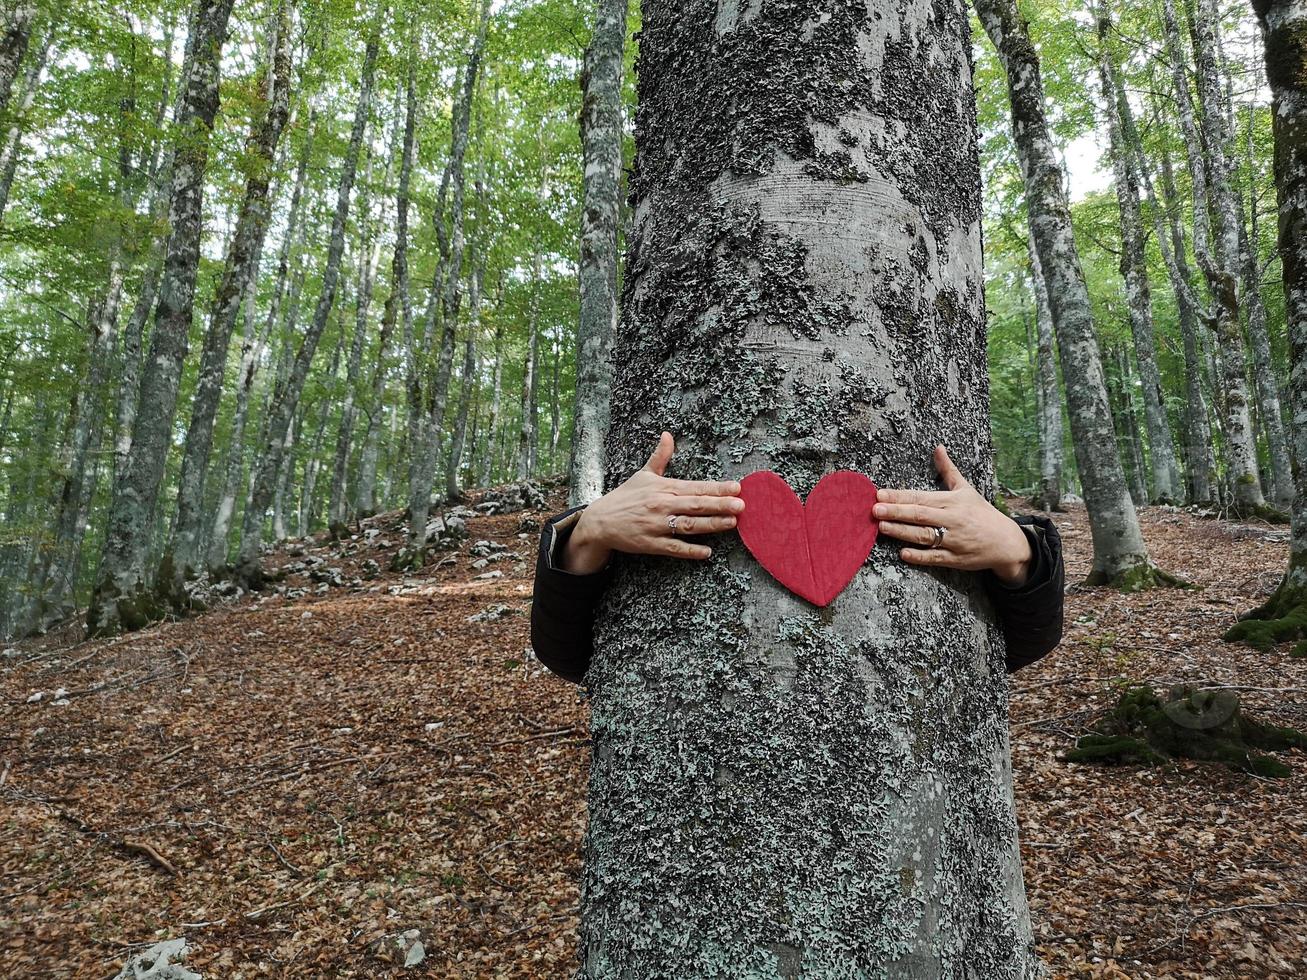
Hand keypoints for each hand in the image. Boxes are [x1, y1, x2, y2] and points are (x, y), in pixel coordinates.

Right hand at [562, 431, 744, 573]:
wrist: (600, 521)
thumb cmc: (626, 497)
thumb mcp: (643, 474)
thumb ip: (660, 456)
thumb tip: (668, 435)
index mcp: (664, 487)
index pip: (695, 486)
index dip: (716, 487)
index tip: (736, 487)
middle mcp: (662, 505)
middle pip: (695, 505)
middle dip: (719, 505)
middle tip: (741, 505)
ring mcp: (656, 525)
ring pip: (688, 525)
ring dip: (711, 524)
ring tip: (731, 523)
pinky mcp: (651, 544)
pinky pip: (673, 547)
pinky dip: (690, 550)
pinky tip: (706, 552)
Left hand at [872, 445, 1031, 585]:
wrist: (1007, 542)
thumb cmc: (981, 513)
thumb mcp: (966, 489)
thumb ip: (948, 470)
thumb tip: (938, 448)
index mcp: (952, 501)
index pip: (921, 497)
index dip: (900, 496)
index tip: (880, 494)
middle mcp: (952, 520)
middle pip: (920, 515)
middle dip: (896, 512)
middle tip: (875, 509)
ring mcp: (954, 541)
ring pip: (924, 536)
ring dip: (902, 532)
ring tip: (882, 527)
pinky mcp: (955, 559)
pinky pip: (935, 557)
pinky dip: (919, 556)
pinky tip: (903, 553)